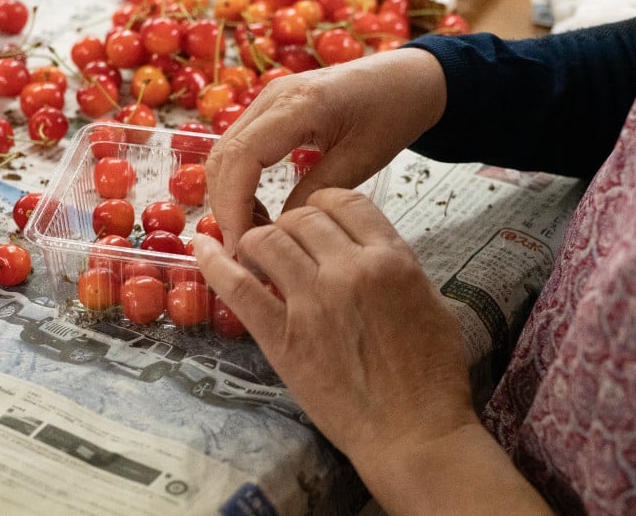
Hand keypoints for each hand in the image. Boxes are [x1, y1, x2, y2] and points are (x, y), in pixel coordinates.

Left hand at [194, 188, 552, 514]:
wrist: (413, 433)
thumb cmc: (432, 375)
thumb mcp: (431, 302)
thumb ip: (396, 265)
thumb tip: (364, 246)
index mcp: (391, 259)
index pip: (344, 201)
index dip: (323, 204)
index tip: (315, 217)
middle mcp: (349, 271)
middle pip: (303, 217)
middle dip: (291, 223)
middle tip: (289, 244)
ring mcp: (311, 303)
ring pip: (269, 240)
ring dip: (259, 240)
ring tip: (257, 253)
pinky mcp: (281, 337)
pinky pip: (238, 288)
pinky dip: (215, 262)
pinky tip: (202, 246)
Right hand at [205, 47, 446, 250]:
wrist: (406, 78)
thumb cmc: (394, 110)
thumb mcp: (363, 157)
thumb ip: (319, 191)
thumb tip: (281, 230)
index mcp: (299, 104)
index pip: (241, 157)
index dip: (233, 205)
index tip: (242, 244)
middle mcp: (272, 97)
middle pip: (222, 156)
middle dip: (224, 206)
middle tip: (243, 248)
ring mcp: (266, 100)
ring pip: (224, 153)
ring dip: (228, 196)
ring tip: (250, 234)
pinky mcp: (268, 109)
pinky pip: (237, 148)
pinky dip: (237, 183)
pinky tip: (256, 209)